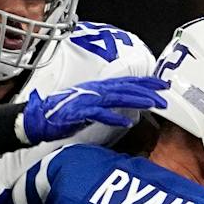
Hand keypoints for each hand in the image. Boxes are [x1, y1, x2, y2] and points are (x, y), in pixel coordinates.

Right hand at [19, 75, 168, 144]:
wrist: (38, 119)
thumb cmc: (62, 114)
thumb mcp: (89, 107)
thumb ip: (106, 106)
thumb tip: (125, 111)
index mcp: (98, 88)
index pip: (127, 83)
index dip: (145, 82)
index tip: (162, 84)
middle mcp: (95, 91)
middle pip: (126, 88)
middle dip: (147, 90)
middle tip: (166, 94)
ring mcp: (88, 100)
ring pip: (117, 97)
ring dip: (137, 100)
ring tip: (153, 104)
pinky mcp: (80, 112)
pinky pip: (100, 114)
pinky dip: (114, 117)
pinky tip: (128, 121)